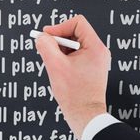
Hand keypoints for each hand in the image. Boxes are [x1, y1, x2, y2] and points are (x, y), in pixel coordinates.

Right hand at [35, 14, 110, 139]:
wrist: (85, 116)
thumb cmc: (74, 94)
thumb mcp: (55, 66)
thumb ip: (46, 46)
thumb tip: (41, 36)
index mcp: (95, 47)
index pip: (77, 22)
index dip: (59, 27)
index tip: (47, 36)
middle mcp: (98, 51)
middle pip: (74, 32)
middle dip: (58, 40)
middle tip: (47, 50)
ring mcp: (95, 59)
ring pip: (73, 43)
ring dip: (59, 50)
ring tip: (55, 63)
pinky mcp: (90, 67)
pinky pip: (74, 54)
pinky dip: (63, 57)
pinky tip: (59, 69)